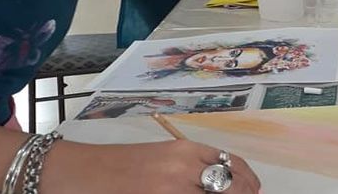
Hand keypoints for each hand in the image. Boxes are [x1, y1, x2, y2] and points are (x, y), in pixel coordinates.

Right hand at [59, 139, 260, 193]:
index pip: (232, 164)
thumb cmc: (122, 165)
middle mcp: (182, 167)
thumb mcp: (163, 157)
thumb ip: (192, 166)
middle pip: (230, 187)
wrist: (82, 171)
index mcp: (186, 149)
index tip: (255, 189)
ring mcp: (170, 188)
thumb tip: (223, 182)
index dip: (249, 181)